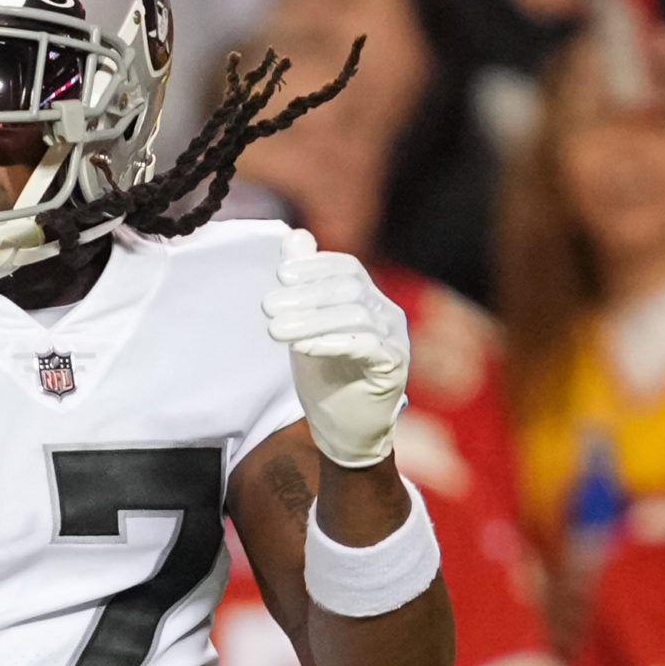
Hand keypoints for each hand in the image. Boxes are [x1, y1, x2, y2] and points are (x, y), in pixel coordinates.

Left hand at [264, 229, 410, 467]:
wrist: (343, 429)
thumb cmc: (325, 376)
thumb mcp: (305, 326)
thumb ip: (302, 285)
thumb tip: (294, 236)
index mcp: (370, 299)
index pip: (347, 269)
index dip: (314, 267)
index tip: (280, 274)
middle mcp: (388, 314)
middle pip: (350, 290)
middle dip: (305, 295)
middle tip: (267, 306)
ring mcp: (396, 340)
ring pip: (356, 316)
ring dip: (311, 321)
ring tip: (275, 330)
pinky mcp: (395, 367)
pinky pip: (367, 347)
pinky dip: (332, 343)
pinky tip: (302, 348)